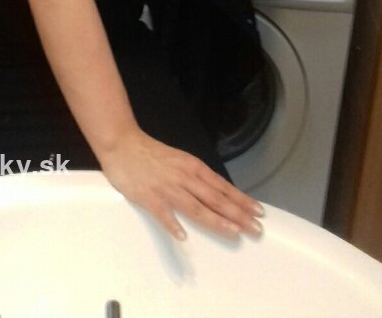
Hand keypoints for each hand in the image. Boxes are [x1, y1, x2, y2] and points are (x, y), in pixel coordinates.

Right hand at [99, 127, 263, 241]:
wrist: (123, 143)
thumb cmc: (152, 153)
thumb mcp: (180, 160)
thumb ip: (196, 177)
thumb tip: (217, 193)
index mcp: (193, 167)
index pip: (222, 187)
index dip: (241, 200)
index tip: (258, 211)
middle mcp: (185, 177)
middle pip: (215, 198)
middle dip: (237, 214)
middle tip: (256, 228)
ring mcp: (167, 187)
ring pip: (196, 206)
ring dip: (216, 220)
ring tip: (233, 232)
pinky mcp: (149, 195)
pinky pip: (163, 213)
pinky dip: (173, 224)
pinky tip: (183, 237)